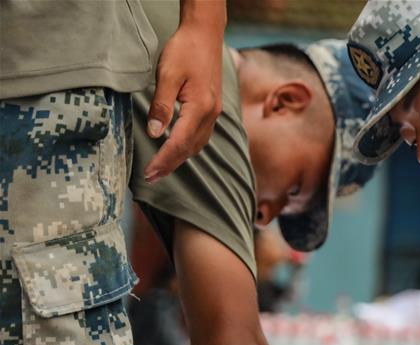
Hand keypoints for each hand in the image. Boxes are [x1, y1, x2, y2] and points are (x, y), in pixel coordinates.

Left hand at [144, 6, 224, 183]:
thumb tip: (155, 134)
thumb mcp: (168, 75)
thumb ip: (162, 106)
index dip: (163, 161)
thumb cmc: (185, 51)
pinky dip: (189, 147)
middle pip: (190, 149)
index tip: (149, 174)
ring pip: (198, 145)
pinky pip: (202, 136)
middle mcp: (211, 115)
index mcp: (200, 108)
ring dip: (180, 158)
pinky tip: (178, 148)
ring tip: (162, 167)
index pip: (178, 143)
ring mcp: (214, 113)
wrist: (206, 35)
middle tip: (151, 178)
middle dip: (170, 165)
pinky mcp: (212, 109)